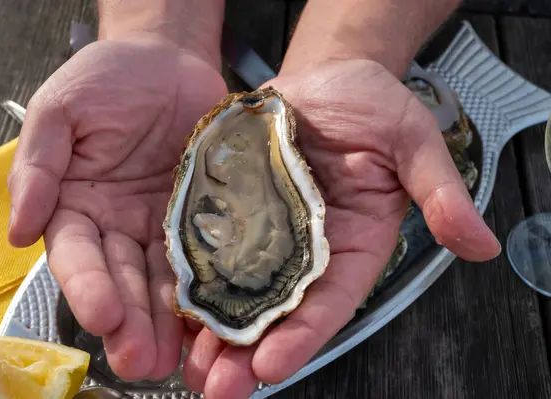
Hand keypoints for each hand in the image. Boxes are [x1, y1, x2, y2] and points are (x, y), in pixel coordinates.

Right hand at [7, 35, 227, 380]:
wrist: (168, 61)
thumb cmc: (110, 77)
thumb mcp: (64, 111)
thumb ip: (39, 165)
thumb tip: (20, 228)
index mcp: (77, 205)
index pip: (78, 254)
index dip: (87, 286)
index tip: (102, 315)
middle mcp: (118, 225)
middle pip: (123, 280)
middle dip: (132, 322)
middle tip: (144, 361)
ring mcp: (162, 225)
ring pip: (164, 280)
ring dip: (169, 321)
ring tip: (179, 358)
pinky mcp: (201, 218)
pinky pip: (207, 256)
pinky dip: (210, 288)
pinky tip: (217, 317)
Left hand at [181, 59, 500, 397]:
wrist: (323, 79)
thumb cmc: (370, 106)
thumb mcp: (410, 142)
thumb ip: (438, 192)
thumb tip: (481, 242)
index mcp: (351, 244)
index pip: (329, 301)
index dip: (302, 335)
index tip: (271, 366)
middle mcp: (305, 249)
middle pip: (276, 310)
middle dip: (246, 351)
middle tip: (216, 387)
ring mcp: (264, 233)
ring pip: (236, 290)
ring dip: (211, 330)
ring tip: (186, 365)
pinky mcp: (231, 210)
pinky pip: (208, 248)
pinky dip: (190, 279)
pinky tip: (167, 306)